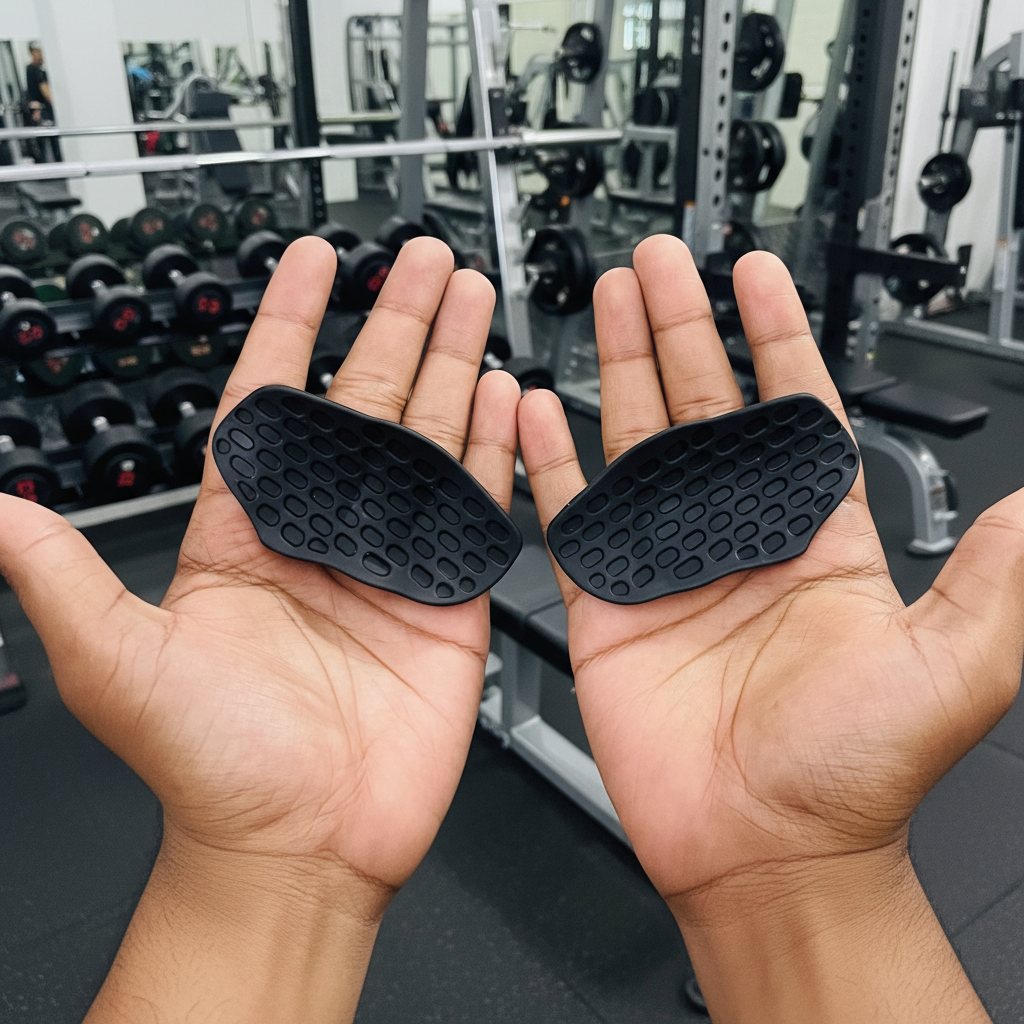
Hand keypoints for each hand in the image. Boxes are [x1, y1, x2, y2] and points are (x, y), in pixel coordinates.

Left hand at [0, 236, 519, 1021]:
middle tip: (418, 261)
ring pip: (427, 435)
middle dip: (394, 321)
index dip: (289, 324)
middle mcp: (323, 531)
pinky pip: (475, 505)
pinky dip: (494, 447)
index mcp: (246, 531)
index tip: (308, 262)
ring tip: (470, 301)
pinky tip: (506, 398)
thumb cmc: (209, 767)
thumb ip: (65, 577)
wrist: (297, 847)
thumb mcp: (119, 663)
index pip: (269, 400)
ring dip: (450, 363)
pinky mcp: (446, 596)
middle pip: (365, 398)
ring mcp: (391, 557)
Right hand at [519, 235, 1020, 1021]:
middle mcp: (736, 536)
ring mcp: (666, 563)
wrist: (763, 852)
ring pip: (635, 439)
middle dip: (682, 324)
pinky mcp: (608, 601)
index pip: (793, 406)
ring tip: (606, 305)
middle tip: (660, 263)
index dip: (775, 334)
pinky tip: (535, 410)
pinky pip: (571, 514)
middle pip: (703, 402)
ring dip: (620, 366)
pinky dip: (549, 460)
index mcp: (815, 535)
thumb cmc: (849, 773)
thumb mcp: (949, 666)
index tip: (756, 274)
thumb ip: (993, 582)